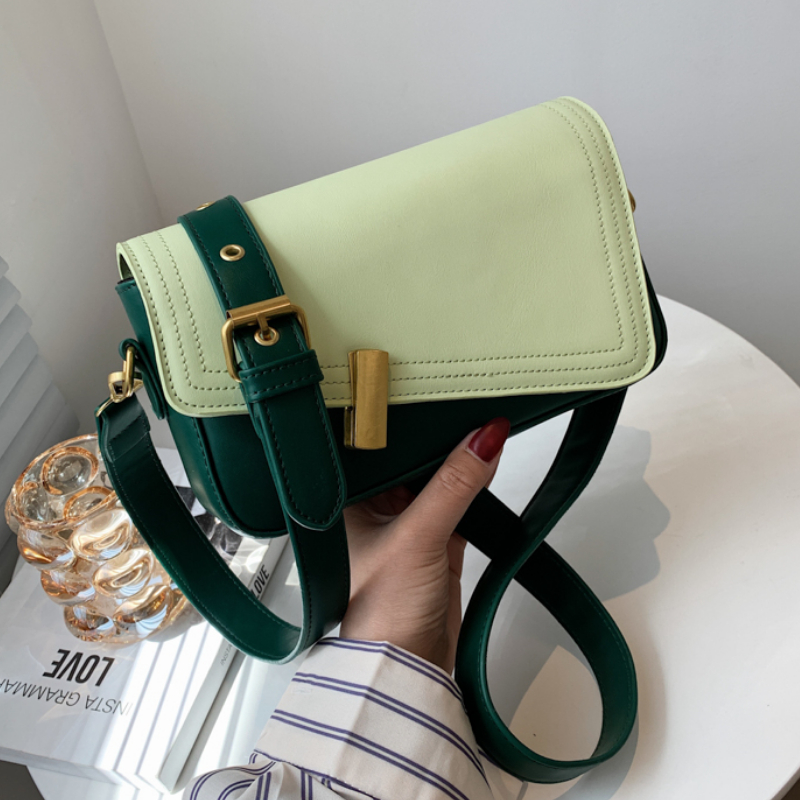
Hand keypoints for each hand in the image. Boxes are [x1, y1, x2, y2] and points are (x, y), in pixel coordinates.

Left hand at [339, 417, 509, 673]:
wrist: (406, 670)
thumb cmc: (379, 615)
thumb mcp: (416, 538)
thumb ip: (453, 486)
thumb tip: (484, 438)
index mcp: (346, 501)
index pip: (376, 447)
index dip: (403, 420)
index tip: (432, 389)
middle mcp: (372, 509)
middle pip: (410, 459)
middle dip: (438, 437)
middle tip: (467, 400)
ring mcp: (405, 525)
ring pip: (436, 480)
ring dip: (459, 461)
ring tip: (483, 425)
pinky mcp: (434, 542)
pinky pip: (458, 503)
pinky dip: (474, 488)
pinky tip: (487, 464)